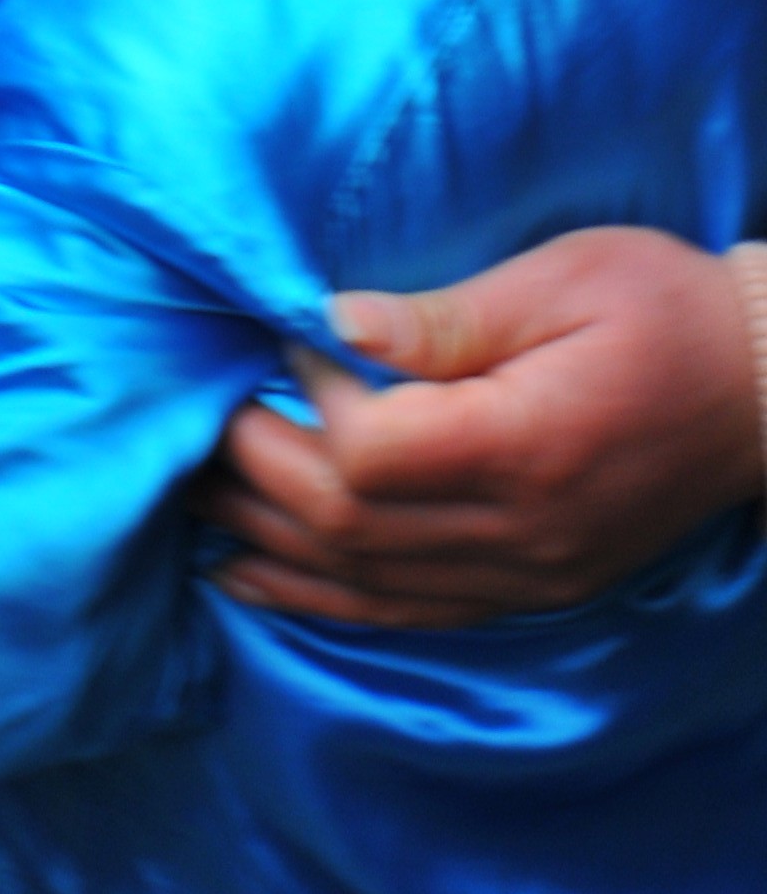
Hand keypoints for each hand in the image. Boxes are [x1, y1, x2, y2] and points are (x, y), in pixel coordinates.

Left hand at [194, 228, 760, 625]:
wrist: (764, 395)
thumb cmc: (664, 311)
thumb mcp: (561, 280)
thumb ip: (444, 317)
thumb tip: (332, 320)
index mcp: (527, 446)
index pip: (372, 450)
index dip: (304, 395)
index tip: (278, 330)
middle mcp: (520, 533)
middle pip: (348, 523)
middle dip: (253, 466)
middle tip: (195, 405)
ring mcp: (524, 576)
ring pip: (361, 582)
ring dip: (263, 536)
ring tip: (185, 489)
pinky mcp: (525, 590)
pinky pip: (402, 612)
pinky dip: (316, 595)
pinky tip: (250, 570)